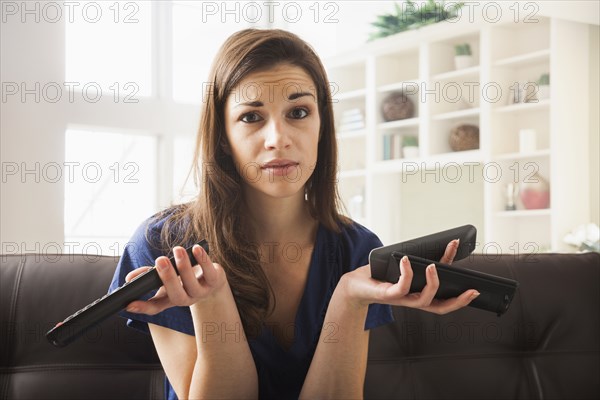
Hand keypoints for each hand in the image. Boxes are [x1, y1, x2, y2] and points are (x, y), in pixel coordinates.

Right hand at [124, 244, 227, 314]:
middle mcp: (186, 299)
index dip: (142, 308)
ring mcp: (202, 291)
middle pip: (177, 296)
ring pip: (192, 283)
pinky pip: (209, 272)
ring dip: (184, 265)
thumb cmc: (184, 278)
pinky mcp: (215, 280)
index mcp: (171, 299)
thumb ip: (148, 277)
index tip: (128, 304)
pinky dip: (203, 259)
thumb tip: (129, 278)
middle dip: (168, 278)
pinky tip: (196, 249)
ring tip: (177, 250)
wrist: (212, 280)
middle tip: (160, 261)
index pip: (156, 307)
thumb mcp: (166, 279)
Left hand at [341, 240, 478, 314]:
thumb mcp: (405, 266)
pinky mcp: (387, 295)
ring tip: (434, 265)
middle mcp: (412, 300)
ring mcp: (401, 299)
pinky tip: (407, 260)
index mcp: (419, 295)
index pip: (444, 300)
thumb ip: (421, 260)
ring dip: (433, 283)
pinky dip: (406, 273)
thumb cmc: (380, 275)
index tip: (476, 289)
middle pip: (440, 307)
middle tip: (472, 289)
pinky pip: (401, 287)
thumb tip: (440, 246)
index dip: (461, 298)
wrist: (354, 285)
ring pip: (424, 300)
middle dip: (458, 301)